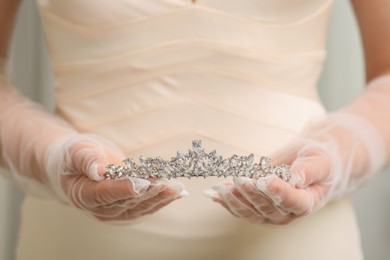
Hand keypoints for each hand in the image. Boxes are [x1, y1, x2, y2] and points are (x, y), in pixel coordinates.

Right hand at [49, 134, 187, 222]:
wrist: (79, 165)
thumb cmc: (75, 156)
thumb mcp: (76, 151)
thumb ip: (86, 160)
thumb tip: (97, 170)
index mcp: (83, 193)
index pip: (104, 193)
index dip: (123, 189)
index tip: (140, 184)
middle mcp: (99, 207)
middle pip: (126, 201)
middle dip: (148, 191)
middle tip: (165, 182)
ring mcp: (115, 211)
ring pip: (140, 207)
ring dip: (159, 197)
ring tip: (176, 188)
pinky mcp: (128, 209)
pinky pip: (146, 206)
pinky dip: (162, 199)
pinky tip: (176, 193)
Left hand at [204, 138, 342, 224]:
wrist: (309, 166)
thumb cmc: (316, 162)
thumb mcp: (319, 161)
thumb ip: (308, 169)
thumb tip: (296, 177)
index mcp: (308, 201)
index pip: (293, 201)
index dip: (278, 192)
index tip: (263, 180)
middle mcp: (289, 213)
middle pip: (268, 208)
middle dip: (251, 194)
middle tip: (239, 179)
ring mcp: (272, 215)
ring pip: (251, 212)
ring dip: (235, 200)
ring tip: (222, 187)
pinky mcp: (259, 211)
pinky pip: (241, 210)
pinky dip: (227, 202)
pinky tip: (214, 195)